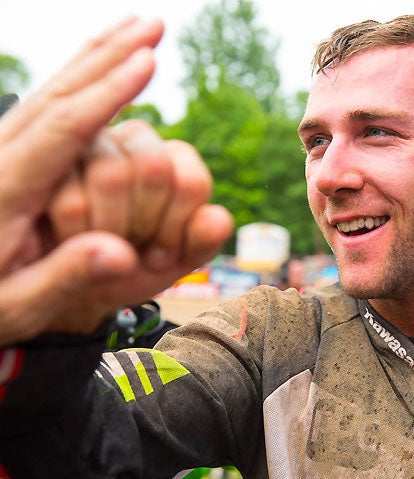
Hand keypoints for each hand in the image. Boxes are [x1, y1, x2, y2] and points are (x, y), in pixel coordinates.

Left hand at [0, 17, 232, 345]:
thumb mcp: (15, 309)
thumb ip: (64, 280)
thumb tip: (120, 253)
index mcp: (2, 192)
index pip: (62, 130)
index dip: (107, 93)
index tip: (146, 60)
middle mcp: (1, 159)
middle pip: (60, 96)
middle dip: (109, 58)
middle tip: (152, 26)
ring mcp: (3, 152)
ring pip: (55, 93)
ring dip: (98, 59)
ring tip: (138, 32)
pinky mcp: (11, 154)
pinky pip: (53, 108)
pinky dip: (83, 81)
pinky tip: (105, 70)